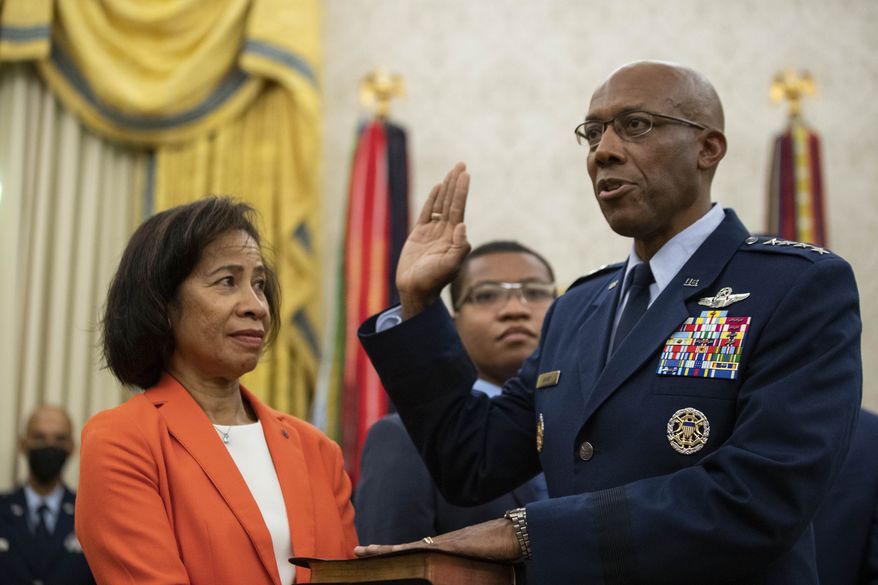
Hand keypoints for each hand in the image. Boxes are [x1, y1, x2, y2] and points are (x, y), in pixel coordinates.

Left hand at [354, 518, 520, 561]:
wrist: (514, 537)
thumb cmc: (500, 554)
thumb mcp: (475, 569)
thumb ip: (460, 573)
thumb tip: (453, 579)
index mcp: (444, 552)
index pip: (412, 553)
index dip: (392, 555)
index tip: (373, 554)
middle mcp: (439, 547)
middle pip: (403, 550)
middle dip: (380, 552)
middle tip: (356, 552)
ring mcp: (441, 546)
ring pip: (404, 549)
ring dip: (382, 552)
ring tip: (361, 552)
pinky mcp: (445, 548)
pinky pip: (415, 550)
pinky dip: (397, 552)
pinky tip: (383, 554)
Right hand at [396, 162, 470, 318]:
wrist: (415, 290)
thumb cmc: (433, 281)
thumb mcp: (450, 266)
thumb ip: (459, 247)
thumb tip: (462, 225)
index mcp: (454, 237)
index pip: (458, 209)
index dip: (461, 191)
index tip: (465, 174)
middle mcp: (445, 231)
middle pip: (452, 202)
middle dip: (456, 183)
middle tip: (461, 164)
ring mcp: (432, 232)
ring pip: (440, 204)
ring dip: (446, 188)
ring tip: (452, 171)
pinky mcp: (419, 234)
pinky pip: (427, 212)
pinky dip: (432, 200)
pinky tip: (437, 188)